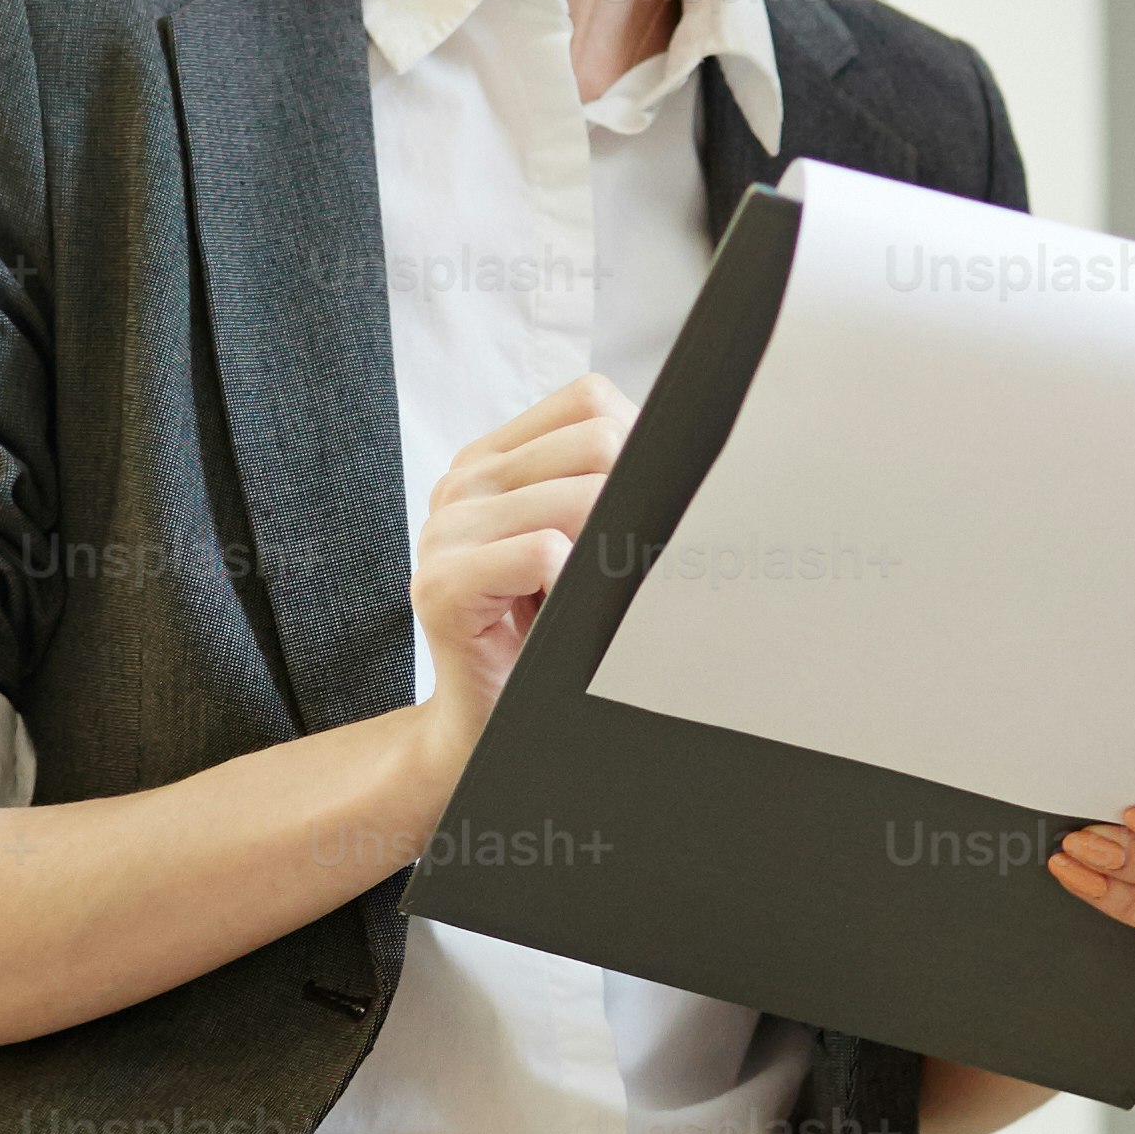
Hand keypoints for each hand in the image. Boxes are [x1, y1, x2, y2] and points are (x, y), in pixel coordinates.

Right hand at [406, 373, 634, 765]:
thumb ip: (607, 488)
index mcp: (490, 462)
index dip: (638, 451)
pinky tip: (558, 618)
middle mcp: (462, 483)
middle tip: (624, 567)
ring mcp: (444, 531)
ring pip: (579, 498)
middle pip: (596, 442)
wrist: (482, 731)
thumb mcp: (577, 546)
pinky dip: (573, 588)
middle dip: (633, 504)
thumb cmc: (542, 640)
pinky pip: (544, 552)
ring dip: (605, 555)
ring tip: (584, 598)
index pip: (590, 402)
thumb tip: (692, 457)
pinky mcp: (441, 585)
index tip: (640, 516)